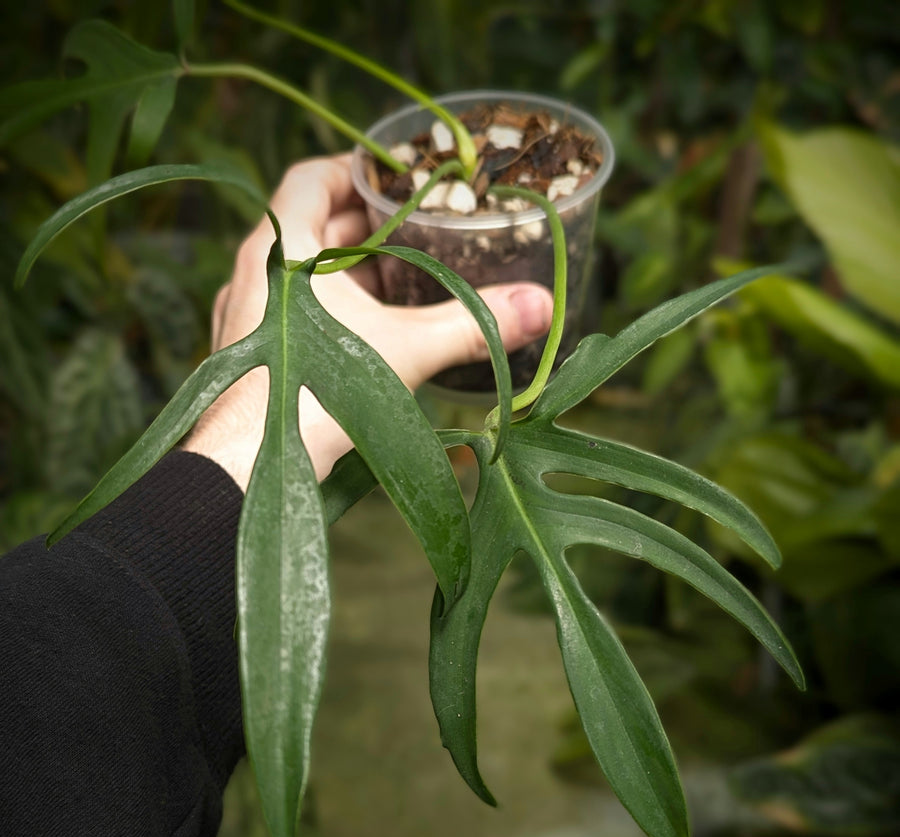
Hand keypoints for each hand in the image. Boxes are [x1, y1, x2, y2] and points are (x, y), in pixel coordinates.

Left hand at [185, 154, 553, 490]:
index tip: (397, 176)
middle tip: (416, 228)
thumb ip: (474, 324)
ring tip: (401, 278)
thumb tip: (541, 306)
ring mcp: (246, 317)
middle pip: (312, 225)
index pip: (313, 178)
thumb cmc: (319, 392)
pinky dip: (330, 310)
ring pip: (302, 273)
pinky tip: (367, 333)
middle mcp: (254, 273)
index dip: (357, 169)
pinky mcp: (249, 357)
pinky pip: (291, 314)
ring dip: (348, 270)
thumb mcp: (408, 349)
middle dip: (366, 225)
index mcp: (282, 248)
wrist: (255, 462)